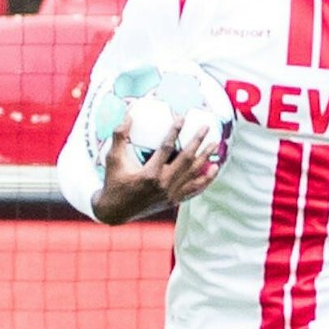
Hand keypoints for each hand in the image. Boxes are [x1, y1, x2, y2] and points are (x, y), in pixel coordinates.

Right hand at [92, 110, 219, 224]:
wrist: (116, 212)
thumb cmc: (113, 183)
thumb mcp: (113, 159)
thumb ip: (119, 136)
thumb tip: (128, 116)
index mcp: (149, 174)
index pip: (166, 148)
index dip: (175, 131)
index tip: (182, 118)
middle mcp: (163, 185)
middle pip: (186, 159)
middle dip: (198, 141)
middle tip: (206, 127)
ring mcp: (171, 194)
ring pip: (194, 174)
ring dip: (206, 157)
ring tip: (215, 144)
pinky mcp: (174, 201)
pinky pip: (194, 189)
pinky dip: (206, 179)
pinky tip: (214, 169)